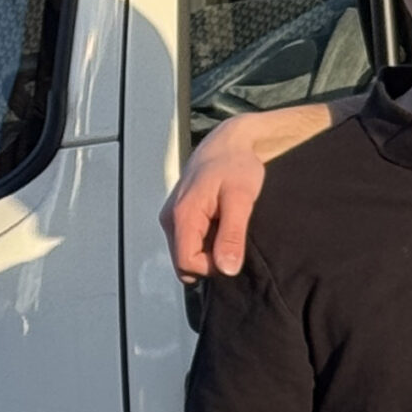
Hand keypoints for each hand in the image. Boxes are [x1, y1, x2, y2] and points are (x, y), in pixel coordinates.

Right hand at [161, 119, 268, 281]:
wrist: (229, 142)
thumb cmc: (236, 164)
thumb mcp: (241, 199)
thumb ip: (232, 235)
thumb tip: (227, 269)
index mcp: (182, 215)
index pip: (187, 264)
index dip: (212, 268)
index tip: (233, 252)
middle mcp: (170, 219)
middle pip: (184, 262)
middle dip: (209, 261)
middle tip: (233, 239)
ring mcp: (172, 217)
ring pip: (187, 253)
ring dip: (209, 251)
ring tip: (228, 227)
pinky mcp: (179, 216)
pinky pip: (189, 242)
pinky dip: (207, 241)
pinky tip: (221, 223)